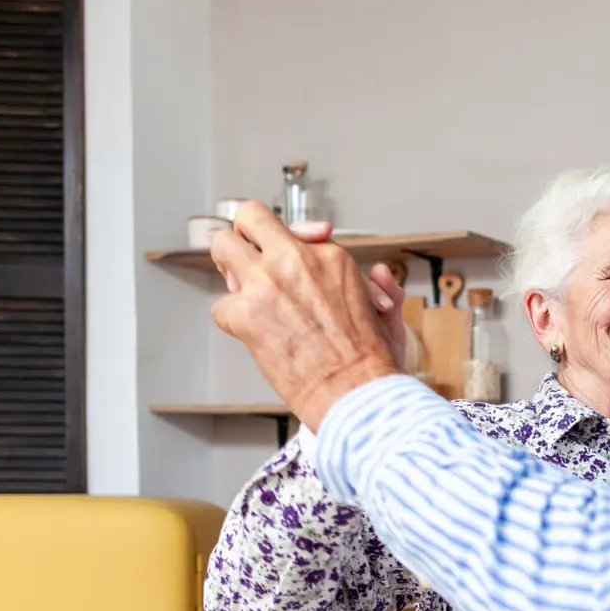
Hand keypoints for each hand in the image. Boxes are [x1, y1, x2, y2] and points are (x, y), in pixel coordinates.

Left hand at [210, 202, 400, 428]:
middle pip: (249, 217)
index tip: (284, 256)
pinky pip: (221, 307)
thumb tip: (377, 272)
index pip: (294, 229)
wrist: (356, 393)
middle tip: (246, 258)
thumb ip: (381, 288)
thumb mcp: (388, 315)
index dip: (286, 243)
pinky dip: (235, 324)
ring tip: (244, 294)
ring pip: (222, 247)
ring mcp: (266, 283)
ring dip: (228, 268)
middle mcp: (296, 260)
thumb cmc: (372, 363)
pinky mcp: (245, 313)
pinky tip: (257, 338)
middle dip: (244, 236)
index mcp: (330, 257)